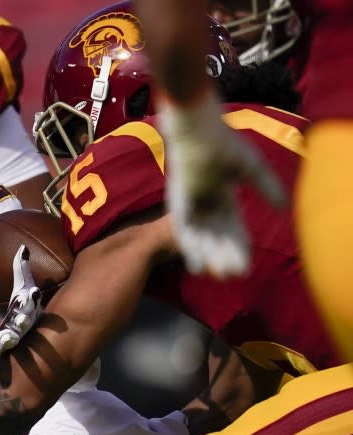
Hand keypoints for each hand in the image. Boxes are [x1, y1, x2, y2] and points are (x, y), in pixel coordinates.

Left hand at [0, 244, 41, 357]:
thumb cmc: (23, 302)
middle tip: (22, 319)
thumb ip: (21, 266)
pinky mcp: (3, 344)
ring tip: (4, 339)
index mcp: (29, 306)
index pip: (32, 300)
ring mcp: (15, 335)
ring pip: (12, 338)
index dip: (33, 296)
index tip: (33, 291)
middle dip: (24, 320)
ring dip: (7, 339)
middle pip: (25, 321)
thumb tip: (23, 247)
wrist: (23, 324)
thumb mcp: (22, 284)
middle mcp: (24, 322)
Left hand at [160, 90, 285, 278]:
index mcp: (223, 195)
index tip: (246, 265)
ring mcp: (190, 205)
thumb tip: (284, 208)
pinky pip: (184, 231)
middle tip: (237, 276)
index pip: (234, 227)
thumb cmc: (222, 143)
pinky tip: (196, 266)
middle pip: (218, 237)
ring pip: (202, 238)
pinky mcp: (177, 204)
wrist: (196, 130)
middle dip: (226, 256)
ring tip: (220, 276)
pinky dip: (190, 248)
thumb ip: (266, 186)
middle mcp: (205, 204)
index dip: (240, 246)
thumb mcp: (250, 167)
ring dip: (211, 257)